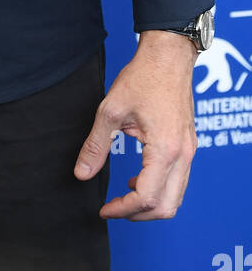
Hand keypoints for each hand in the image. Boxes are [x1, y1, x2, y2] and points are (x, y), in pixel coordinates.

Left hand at [73, 29, 197, 219]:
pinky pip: (179, 181)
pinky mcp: (188, 145)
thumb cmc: (142, 77)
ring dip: (150, 204)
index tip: (103, 209)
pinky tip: (136, 178)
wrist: (168, 56)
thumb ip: (96, 146)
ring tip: (123, 196)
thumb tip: (81, 174)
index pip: (146, 197)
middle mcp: (183, 155)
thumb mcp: (111, 111)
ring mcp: (189, 151)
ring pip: (176, 197)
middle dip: (139, 214)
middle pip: (167, 207)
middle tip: (113, 208)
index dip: (122, 209)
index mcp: (165, 149)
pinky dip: (160, 189)